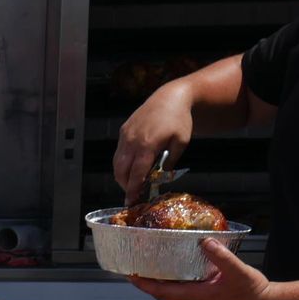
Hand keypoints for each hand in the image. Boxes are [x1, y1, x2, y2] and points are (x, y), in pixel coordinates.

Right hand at [114, 83, 192, 200]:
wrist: (170, 97)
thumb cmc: (180, 120)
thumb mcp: (181, 143)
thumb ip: (169, 162)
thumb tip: (160, 178)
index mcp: (148, 145)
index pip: (136, 173)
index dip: (133, 189)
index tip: (131, 202)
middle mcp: (132, 141)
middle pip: (121, 171)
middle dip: (125, 185)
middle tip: (133, 194)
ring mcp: (126, 135)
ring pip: (117, 163)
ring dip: (122, 176)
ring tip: (132, 183)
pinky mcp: (123, 131)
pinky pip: (119, 152)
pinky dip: (122, 163)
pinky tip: (132, 167)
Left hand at [130, 239, 271, 299]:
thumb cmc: (253, 292)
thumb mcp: (237, 270)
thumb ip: (220, 255)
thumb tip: (205, 241)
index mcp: (198, 298)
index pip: (163, 292)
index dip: (145, 284)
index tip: (131, 276)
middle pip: (164, 296)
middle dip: (148, 285)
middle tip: (135, 272)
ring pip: (174, 298)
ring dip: (161, 287)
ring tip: (152, 273)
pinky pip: (185, 297)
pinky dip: (176, 288)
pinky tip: (179, 277)